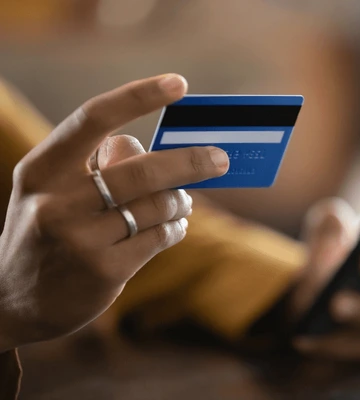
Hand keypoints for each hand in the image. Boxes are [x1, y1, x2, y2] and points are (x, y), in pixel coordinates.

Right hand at [0, 74, 229, 351]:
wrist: (13, 301)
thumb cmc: (46, 232)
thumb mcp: (52, 191)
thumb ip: (95, 164)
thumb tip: (150, 146)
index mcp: (41, 170)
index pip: (94, 118)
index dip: (139, 96)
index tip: (179, 84)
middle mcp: (57, 202)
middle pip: (143, 170)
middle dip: (191, 162)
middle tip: (220, 158)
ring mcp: (80, 240)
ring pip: (158, 206)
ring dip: (180, 202)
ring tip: (182, 202)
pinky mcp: (104, 271)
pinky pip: (160, 237)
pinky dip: (176, 228)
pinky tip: (173, 227)